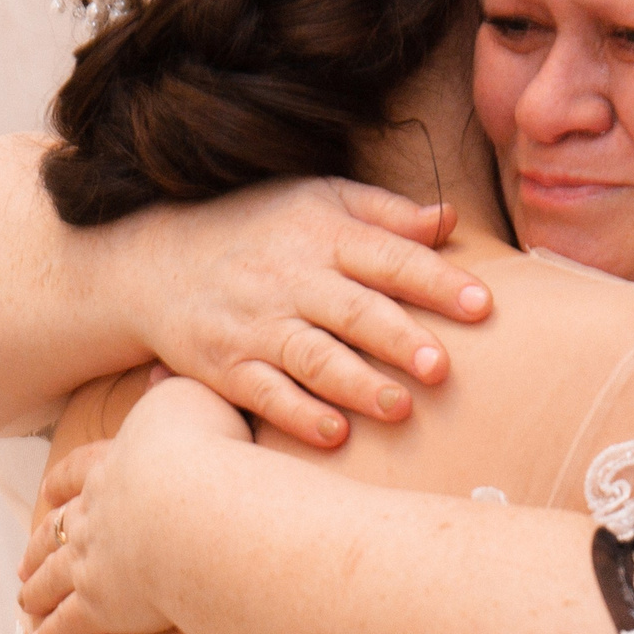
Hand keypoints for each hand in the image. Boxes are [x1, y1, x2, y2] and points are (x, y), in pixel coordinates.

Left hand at [19, 376, 246, 633]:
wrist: (200, 508)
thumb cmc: (210, 453)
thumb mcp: (193, 402)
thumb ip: (175, 388)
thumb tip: (160, 363)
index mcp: (115, 467)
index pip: (79, 474)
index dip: (64, 484)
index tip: (48, 493)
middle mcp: (93, 513)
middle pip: (55, 529)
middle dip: (39, 545)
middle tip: (24, 562)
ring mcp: (93, 560)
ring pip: (54, 577)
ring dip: (37, 590)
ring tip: (25, 602)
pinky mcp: (104, 603)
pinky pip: (72, 624)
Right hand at [110, 177, 492, 448]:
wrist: (151, 263)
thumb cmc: (256, 229)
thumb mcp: (316, 199)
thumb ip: (385, 213)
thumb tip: (450, 219)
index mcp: (322, 233)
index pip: (388, 257)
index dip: (436, 281)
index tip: (482, 306)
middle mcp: (289, 278)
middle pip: (351, 310)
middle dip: (397, 338)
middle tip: (441, 368)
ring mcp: (255, 324)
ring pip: (310, 356)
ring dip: (355, 385)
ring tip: (400, 409)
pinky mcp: (224, 365)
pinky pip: (264, 393)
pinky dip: (297, 415)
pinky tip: (336, 435)